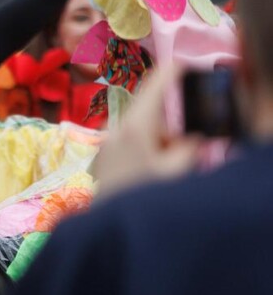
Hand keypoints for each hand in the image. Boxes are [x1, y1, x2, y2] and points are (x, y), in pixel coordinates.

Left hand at [93, 63, 200, 197]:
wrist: (105, 229)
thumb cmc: (142, 198)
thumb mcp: (177, 171)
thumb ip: (190, 146)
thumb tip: (193, 136)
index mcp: (135, 126)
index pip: (156, 84)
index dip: (174, 70)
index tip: (186, 65)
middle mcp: (115, 129)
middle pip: (150, 114)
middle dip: (169, 129)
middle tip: (179, 151)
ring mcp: (105, 143)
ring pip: (139, 132)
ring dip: (155, 143)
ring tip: (160, 170)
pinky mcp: (100, 158)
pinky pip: (127, 146)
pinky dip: (142, 153)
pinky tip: (144, 176)